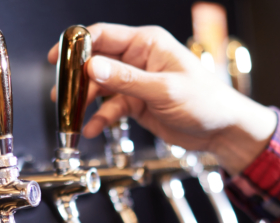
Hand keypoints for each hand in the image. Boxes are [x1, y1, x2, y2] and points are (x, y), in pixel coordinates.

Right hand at [47, 23, 276, 173]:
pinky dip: (100, 119)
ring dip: (84, 102)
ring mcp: (135, 81)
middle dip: (77, 80)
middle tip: (62, 96)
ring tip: (70, 117)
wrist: (221, 130)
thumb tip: (93, 68)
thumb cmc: (206, 101)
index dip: (77, 45)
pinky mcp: (135, 102)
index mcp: (147, 43)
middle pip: (95, 63)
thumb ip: (127, 80)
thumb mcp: (164, 90)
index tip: (58, 58)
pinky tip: (91, 130)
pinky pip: (110, 108)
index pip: (104, 36)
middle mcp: (138, 59)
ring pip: (99, 88)